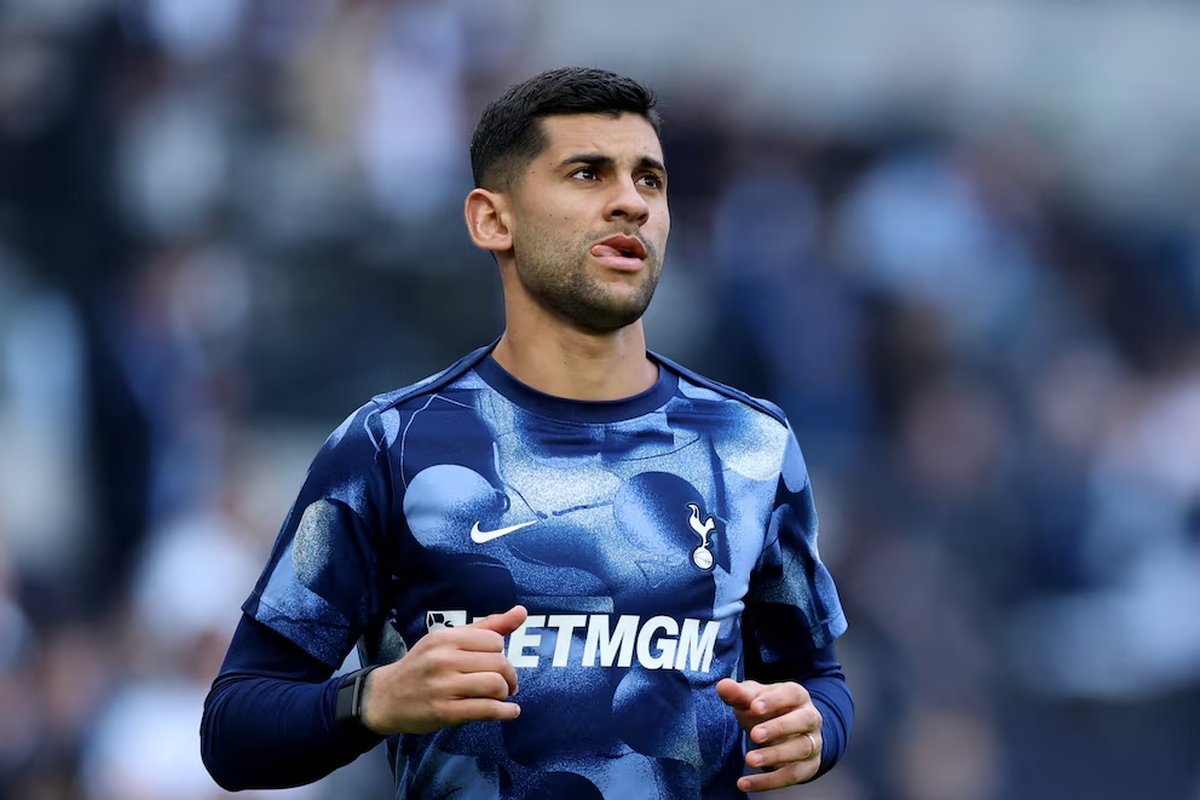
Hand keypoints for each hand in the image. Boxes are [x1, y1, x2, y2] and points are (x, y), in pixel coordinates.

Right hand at [360, 605, 526, 734]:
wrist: (385, 697)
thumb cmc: (422, 666)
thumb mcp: (448, 639)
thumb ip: (487, 626)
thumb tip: (522, 611)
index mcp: (446, 637)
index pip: (494, 640)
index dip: (501, 653)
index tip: (498, 664)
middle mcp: (444, 659)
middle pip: (498, 662)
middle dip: (509, 675)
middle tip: (507, 684)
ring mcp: (443, 686)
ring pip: (494, 685)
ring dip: (506, 693)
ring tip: (503, 696)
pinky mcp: (444, 711)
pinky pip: (486, 710)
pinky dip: (505, 712)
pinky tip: (510, 712)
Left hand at [716, 678, 822, 792]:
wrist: (785, 731)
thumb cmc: (767, 709)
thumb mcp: (752, 699)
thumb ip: (738, 694)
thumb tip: (722, 686)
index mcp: (797, 695)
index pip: (791, 693)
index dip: (774, 700)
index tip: (754, 707)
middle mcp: (811, 717)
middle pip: (804, 720)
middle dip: (779, 727)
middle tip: (754, 735)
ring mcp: (813, 742)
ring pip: (801, 748)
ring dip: (775, 756)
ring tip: (749, 760)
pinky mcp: (809, 766)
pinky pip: (792, 775)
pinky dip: (769, 781)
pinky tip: (745, 783)